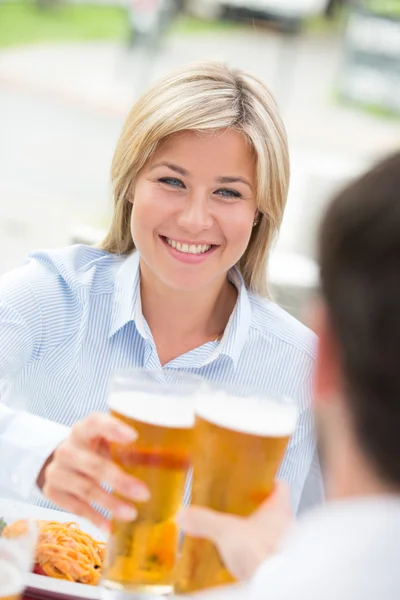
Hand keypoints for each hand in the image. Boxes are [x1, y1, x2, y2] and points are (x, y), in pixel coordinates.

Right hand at [40, 413, 149, 530]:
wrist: (65, 463)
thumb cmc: (98, 450)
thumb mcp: (109, 441)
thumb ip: (134, 446)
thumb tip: (183, 460)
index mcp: (84, 429)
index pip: (95, 422)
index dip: (113, 428)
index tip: (134, 436)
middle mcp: (67, 448)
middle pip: (93, 464)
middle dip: (119, 480)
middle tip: (144, 494)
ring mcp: (57, 471)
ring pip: (84, 489)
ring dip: (109, 503)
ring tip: (132, 514)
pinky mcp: (52, 492)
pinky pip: (75, 507)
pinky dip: (94, 517)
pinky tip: (110, 526)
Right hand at [178, 482, 292, 580]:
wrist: (274, 581)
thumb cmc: (263, 551)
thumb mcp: (225, 530)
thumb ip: (204, 521)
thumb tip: (186, 515)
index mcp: (279, 508)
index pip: (279, 487)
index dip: (268, 482)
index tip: (258, 482)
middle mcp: (287, 525)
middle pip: (275, 511)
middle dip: (257, 512)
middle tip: (242, 511)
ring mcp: (286, 546)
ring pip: (271, 534)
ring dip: (257, 535)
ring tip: (239, 538)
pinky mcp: (279, 565)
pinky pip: (267, 556)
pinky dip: (255, 556)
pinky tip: (242, 561)